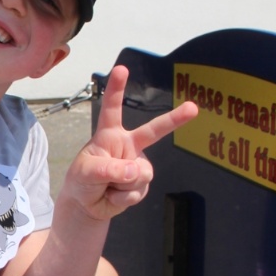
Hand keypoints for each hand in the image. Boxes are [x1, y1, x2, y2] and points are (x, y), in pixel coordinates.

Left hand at [60, 65, 196, 222]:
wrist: (87, 206)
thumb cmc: (82, 181)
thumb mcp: (86, 173)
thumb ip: (109, 170)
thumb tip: (135, 172)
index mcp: (109, 135)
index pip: (112, 109)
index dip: (117, 89)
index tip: (122, 69)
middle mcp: (128, 146)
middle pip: (153, 131)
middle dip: (175, 119)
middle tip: (193, 108)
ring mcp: (137, 164)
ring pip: (141, 173)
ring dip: (121, 185)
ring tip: (107, 187)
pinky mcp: (142, 183)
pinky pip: (138, 191)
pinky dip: (123, 198)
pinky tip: (113, 197)